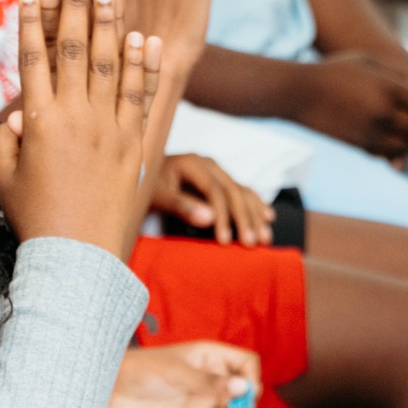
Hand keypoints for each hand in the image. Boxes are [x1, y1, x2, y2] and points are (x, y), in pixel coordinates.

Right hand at [0, 0, 160, 255]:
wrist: (78, 258)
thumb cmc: (35, 222)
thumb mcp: (4, 180)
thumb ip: (3, 145)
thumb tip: (9, 119)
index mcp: (36, 123)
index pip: (33, 58)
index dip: (34, 18)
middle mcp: (72, 116)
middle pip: (71, 46)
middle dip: (74, 1)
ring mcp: (106, 126)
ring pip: (108, 61)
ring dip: (110, 20)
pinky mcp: (132, 141)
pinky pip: (139, 94)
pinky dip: (143, 64)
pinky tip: (145, 36)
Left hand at [111, 341, 261, 407]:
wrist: (115, 389)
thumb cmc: (142, 369)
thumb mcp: (177, 373)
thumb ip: (208, 382)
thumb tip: (242, 386)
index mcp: (211, 356)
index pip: (245, 362)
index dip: (251, 376)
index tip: (247, 391)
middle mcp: (212, 377)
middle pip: (244, 388)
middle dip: (247, 400)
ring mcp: (205, 398)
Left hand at [151, 153, 275, 245]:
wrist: (139, 174)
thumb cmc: (144, 185)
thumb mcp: (156, 195)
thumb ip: (181, 206)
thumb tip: (210, 219)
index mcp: (193, 163)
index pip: (215, 191)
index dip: (223, 216)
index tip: (225, 242)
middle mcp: (208, 164)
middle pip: (233, 191)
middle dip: (244, 219)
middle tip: (252, 244)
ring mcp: (215, 171)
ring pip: (242, 192)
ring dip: (255, 215)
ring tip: (265, 237)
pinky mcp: (218, 180)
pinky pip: (242, 191)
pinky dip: (255, 204)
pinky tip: (268, 216)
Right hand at [295, 51, 407, 161]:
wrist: (301, 93)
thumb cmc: (334, 72)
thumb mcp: (367, 61)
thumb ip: (397, 74)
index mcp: (388, 88)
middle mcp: (384, 111)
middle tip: (403, 119)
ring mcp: (372, 131)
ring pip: (405, 146)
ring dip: (403, 140)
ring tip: (391, 128)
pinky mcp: (360, 145)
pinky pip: (386, 154)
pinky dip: (389, 149)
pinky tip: (378, 135)